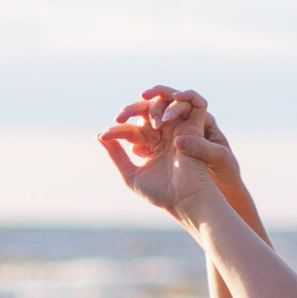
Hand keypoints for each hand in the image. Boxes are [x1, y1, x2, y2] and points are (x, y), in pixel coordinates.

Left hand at [97, 86, 238, 220]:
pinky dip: (186, 96)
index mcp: (151, 145)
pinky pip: (195, 102)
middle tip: (120, 117)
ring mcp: (180, 130)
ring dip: (155, 105)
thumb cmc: (161, 194)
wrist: (186, 201)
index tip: (105, 136)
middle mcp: (166, 135)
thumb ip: (117, 155)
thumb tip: (100, 136)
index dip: (117, 130)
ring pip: (167, 102)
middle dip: (132, 109)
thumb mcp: (131, 174)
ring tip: (148, 119)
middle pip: (147, 111)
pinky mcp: (196, 127)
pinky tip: (170, 103)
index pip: (132, 129)